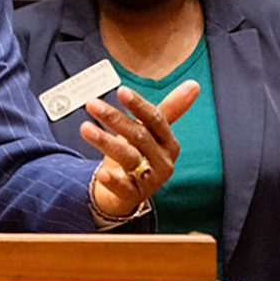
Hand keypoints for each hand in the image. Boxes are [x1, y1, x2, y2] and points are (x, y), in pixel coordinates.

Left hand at [82, 80, 196, 218]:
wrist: (130, 189)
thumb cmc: (140, 152)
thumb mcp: (152, 131)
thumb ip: (170, 109)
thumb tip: (194, 84)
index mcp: (168, 142)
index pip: (155, 120)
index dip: (138, 105)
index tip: (121, 90)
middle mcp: (163, 161)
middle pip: (138, 136)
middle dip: (114, 118)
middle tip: (92, 104)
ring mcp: (149, 180)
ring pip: (127, 157)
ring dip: (105, 141)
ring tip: (85, 128)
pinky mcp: (134, 196)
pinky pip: (123, 187)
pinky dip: (113, 180)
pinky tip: (101, 173)